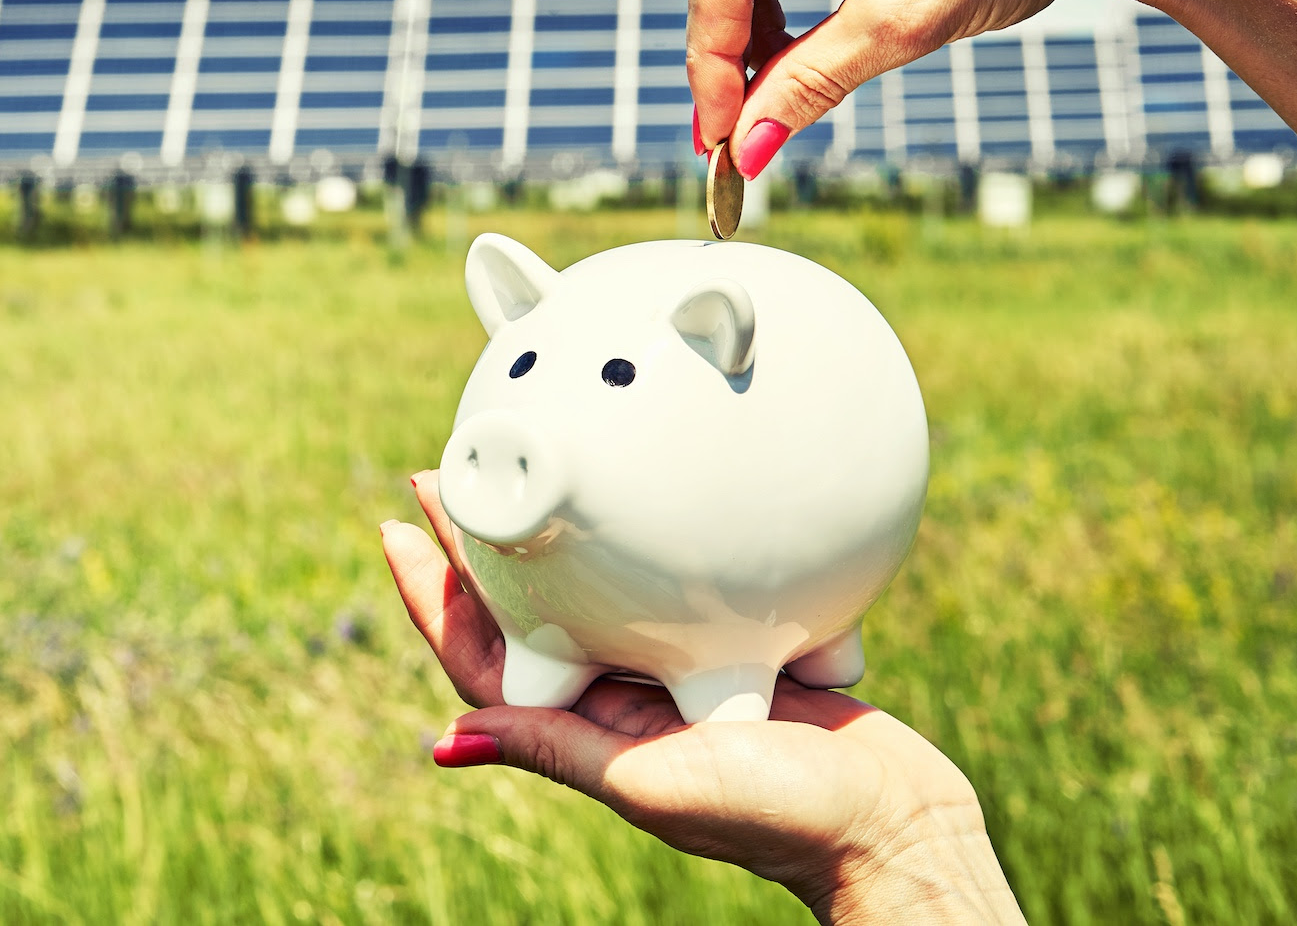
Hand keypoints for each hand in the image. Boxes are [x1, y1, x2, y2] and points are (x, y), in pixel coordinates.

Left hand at [382, 470, 1024, 924]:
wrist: (895, 820)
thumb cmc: (780, 818)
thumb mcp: (651, 783)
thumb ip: (557, 751)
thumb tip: (446, 739)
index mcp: (591, 731)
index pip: (488, 658)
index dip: (437, 597)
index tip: (401, 528)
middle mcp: (622, 700)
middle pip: (530, 612)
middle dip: (483, 550)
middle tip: (443, 478)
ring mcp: (679, 675)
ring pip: (594, 594)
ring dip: (554, 541)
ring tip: (522, 477)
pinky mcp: (737, 651)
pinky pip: (673, 589)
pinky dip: (645, 546)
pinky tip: (642, 500)